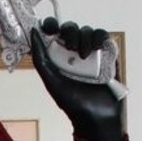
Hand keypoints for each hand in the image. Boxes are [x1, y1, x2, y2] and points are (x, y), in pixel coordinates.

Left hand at [31, 20, 125, 140]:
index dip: (51, 25)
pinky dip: (100, 39)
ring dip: (85, 39)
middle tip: (70, 46)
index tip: (50, 28)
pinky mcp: (108, 53)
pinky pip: (104, 37)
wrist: (96, 115)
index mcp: (58, 56)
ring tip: (85, 56)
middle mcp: (74, 52)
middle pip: (71, 28)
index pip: (53, 32)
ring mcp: (92, 52)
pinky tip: (96, 50)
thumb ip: (40, 58)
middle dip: (70, 33)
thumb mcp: (51, 80)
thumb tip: (33, 33)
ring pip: (88, 31)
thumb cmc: (72, 102)